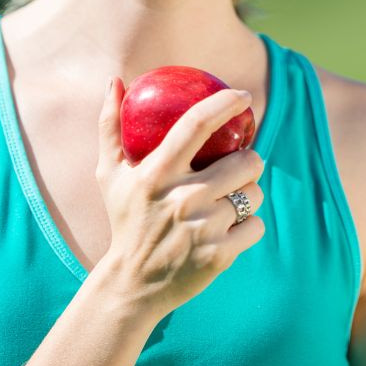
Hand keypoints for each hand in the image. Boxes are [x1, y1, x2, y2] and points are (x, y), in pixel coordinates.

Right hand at [96, 76, 265, 319]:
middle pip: (243, 162)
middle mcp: (182, 199)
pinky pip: (256, 226)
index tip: (243, 96)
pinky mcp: (219, 256)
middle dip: (250, 158)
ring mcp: (203, 229)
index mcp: (156, 174)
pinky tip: (232, 227)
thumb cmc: (124, 220)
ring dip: (250, 193)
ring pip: (254, 195)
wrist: (132, 285)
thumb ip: (110, 126)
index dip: (224, 104)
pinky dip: (249, 225)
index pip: (196, 124)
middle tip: (241, 162)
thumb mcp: (109, 174)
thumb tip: (114, 81)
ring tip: (234, 196)